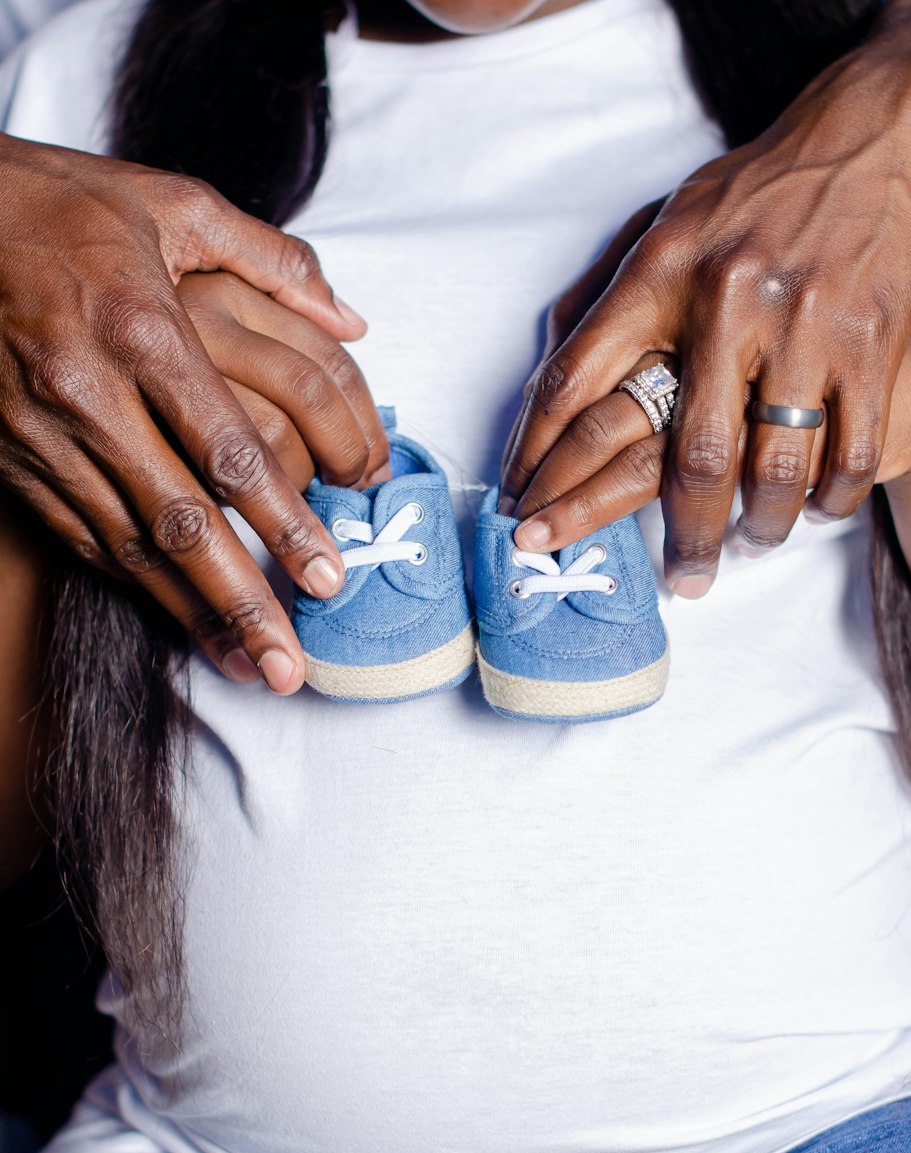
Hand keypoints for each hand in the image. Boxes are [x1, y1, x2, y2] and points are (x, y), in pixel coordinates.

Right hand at [0, 134, 371, 691]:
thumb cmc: (59, 205)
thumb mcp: (170, 204)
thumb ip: (272, 261)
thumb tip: (352, 322)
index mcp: (143, 329)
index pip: (229, 450)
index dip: (283, 523)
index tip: (327, 578)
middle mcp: (91, 393)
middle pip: (182, 522)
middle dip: (241, 601)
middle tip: (289, 665)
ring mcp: (45, 434)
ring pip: (129, 546)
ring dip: (192, 614)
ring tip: (248, 666)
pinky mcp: (15, 456)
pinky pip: (84, 536)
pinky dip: (138, 585)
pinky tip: (183, 621)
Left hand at [501, 43, 910, 592]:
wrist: (875, 131)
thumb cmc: (758, 186)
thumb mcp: (666, 219)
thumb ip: (606, 294)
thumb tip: (549, 365)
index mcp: (661, 271)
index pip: (574, 382)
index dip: (538, 459)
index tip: (519, 507)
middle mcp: (724, 302)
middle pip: (671, 455)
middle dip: (633, 529)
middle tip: (623, 571)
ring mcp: (802, 326)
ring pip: (763, 471)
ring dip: (748, 530)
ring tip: (732, 554)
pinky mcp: (870, 343)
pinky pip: (845, 454)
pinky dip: (827, 500)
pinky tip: (811, 516)